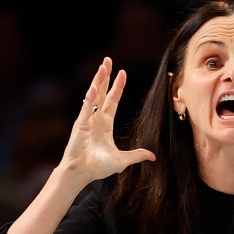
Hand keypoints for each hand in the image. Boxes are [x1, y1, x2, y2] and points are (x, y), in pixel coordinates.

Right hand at [62, 57, 154, 180]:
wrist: (82, 173)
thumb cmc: (98, 167)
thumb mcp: (122, 160)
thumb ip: (136, 155)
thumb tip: (152, 156)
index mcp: (105, 124)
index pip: (112, 100)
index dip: (117, 87)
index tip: (123, 73)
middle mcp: (96, 118)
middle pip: (102, 92)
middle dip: (106, 76)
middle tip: (108, 60)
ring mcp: (87, 120)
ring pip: (93, 95)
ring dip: (98, 80)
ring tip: (103, 66)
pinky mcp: (80, 124)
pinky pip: (86, 108)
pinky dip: (90, 97)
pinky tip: (95, 86)